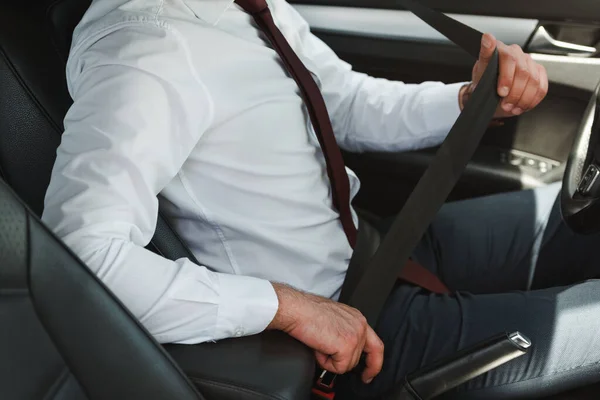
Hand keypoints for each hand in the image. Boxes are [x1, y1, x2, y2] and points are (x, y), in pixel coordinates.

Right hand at [268, 283, 383, 383]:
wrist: (297, 310)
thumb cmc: (306, 312)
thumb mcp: (333, 320)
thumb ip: (344, 332)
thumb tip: (340, 349)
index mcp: (357, 318)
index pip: (375, 345)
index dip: (373, 362)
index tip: (368, 373)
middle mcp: (360, 325)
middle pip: (358, 358)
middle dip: (341, 361)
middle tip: (325, 352)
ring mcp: (355, 336)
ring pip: (347, 365)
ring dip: (330, 359)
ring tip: (319, 343)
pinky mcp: (347, 346)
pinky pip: (338, 368)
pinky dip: (325, 362)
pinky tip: (318, 347)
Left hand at [462, 33, 548, 118]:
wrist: (490, 95)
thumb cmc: (484, 83)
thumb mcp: (480, 73)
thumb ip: (484, 55)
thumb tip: (487, 37)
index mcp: (501, 49)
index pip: (509, 58)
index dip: (506, 78)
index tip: (501, 92)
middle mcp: (517, 52)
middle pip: (523, 73)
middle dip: (514, 93)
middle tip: (505, 105)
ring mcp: (529, 61)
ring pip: (534, 81)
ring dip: (523, 99)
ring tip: (512, 107)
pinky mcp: (539, 72)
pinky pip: (542, 87)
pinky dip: (532, 100)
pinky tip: (522, 106)